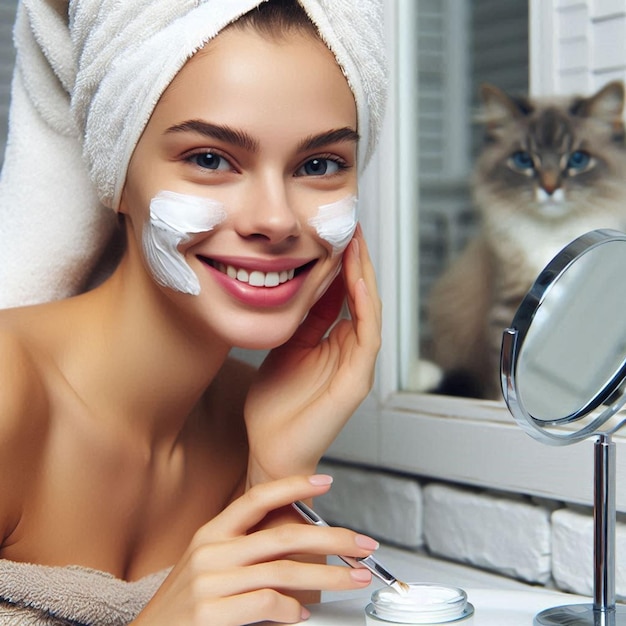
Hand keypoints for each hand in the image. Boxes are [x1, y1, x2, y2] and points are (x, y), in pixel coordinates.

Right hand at [131, 475, 376, 625]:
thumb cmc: (183, 607)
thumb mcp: (209, 567)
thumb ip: (246, 552)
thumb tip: (298, 547)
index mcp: (211, 534)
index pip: (256, 498)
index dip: (293, 486)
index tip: (325, 481)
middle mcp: (211, 551)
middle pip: (283, 534)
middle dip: (332, 538)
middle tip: (362, 544)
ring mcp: (210, 582)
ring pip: (285, 570)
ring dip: (329, 576)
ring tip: (354, 579)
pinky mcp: (211, 614)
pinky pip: (268, 603)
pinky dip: (293, 609)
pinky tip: (302, 613)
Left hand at [244, 226, 381, 484]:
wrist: (270, 451)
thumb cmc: (275, 406)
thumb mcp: (284, 349)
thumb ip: (301, 320)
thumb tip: (303, 283)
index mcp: (332, 342)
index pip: (343, 294)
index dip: (341, 263)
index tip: (334, 232)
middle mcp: (349, 350)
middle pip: (361, 296)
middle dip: (357, 261)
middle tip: (351, 226)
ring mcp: (356, 365)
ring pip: (368, 310)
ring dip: (364, 276)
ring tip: (356, 244)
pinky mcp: (357, 380)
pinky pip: (366, 336)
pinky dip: (364, 308)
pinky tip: (356, 282)